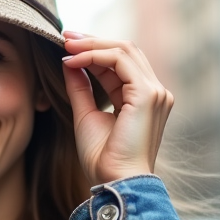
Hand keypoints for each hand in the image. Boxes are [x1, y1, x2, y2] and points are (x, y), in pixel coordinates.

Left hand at [60, 32, 173, 184]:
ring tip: (66, 45)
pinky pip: (120, 60)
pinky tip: (73, 60)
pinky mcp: (148, 94)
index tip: (67, 46)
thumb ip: (80, 88)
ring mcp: (155, 92)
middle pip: (126, 50)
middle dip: (93, 41)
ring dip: (92, 44)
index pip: (121, 62)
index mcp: (144, 98)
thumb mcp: (86, 115)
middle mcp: (155, 92)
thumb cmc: (102, 158)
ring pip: (124, 50)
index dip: (94, 50)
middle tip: (65, 37)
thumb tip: (68, 61)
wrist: (114, 182)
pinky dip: (94, 56)